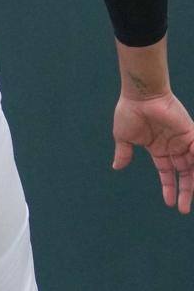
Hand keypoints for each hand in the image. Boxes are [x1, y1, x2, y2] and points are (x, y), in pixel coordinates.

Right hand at [112, 91, 193, 212]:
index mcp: (157, 148)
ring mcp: (183, 140)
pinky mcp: (191, 134)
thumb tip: (116, 167)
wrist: (141, 94)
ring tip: (191, 198)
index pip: (167, 172)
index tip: (170, 203)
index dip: (169, 187)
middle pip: (182, 173)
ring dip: (193, 183)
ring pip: (193, 166)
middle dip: (184, 191)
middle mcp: (172, 146)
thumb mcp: (123, 136)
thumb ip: (123, 152)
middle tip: (184, 209)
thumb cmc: (130, 111)